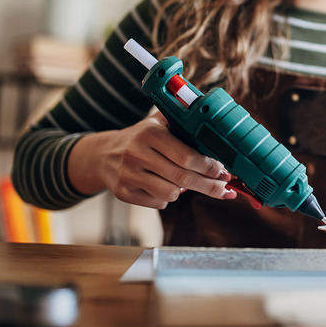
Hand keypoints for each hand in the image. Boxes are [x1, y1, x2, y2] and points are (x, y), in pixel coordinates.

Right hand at [68, 112, 235, 208]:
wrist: (101, 155)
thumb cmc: (140, 138)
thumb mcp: (157, 123)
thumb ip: (183, 123)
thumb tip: (218, 132)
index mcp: (150, 133)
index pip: (186, 156)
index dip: (209, 167)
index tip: (224, 171)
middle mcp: (136, 153)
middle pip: (182, 177)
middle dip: (209, 185)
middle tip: (224, 188)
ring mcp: (128, 175)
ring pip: (171, 193)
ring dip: (185, 191)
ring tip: (189, 183)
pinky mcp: (123, 193)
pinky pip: (158, 203)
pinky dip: (167, 197)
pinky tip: (165, 186)